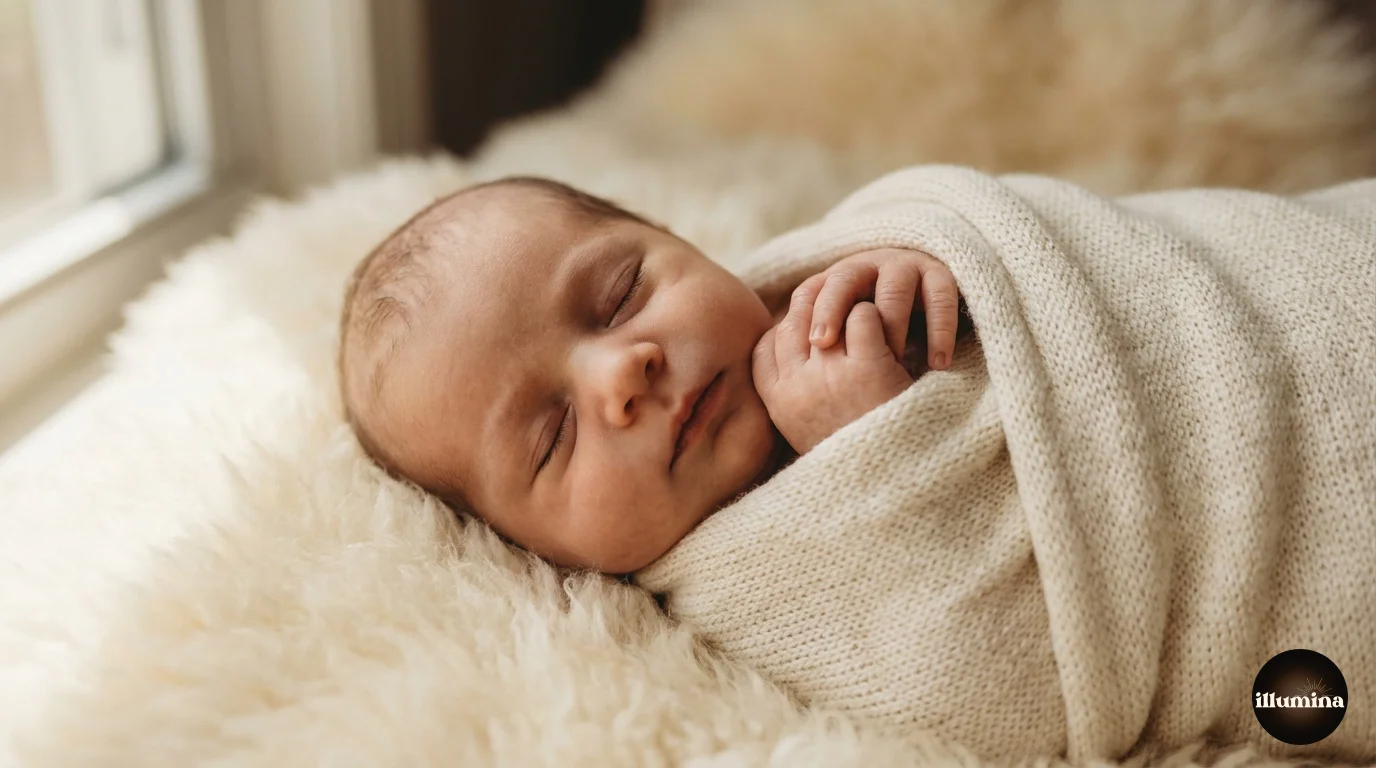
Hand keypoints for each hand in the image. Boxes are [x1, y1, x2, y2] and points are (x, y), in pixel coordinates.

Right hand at [752, 286, 912, 454]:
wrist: (891, 484)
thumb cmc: (855, 457)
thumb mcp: (806, 433)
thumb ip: (795, 397)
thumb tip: (794, 361)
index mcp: (779, 403)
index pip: (763, 348)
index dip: (782, 329)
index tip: (805, 329)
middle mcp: (798, 386)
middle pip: (792, 322)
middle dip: (812, 305)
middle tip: (837, 301)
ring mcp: (831, 375)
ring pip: (828, 313)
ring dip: (847, 308)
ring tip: (866, 316)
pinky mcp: (868, 368)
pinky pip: (862, 317)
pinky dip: (875, 316)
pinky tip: (888, 334)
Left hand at [798, 248, 960, 370]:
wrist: (931, 322)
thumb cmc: (878, 346)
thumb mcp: (844, 344)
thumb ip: (813, 344)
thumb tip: (775, 359)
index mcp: (835, 283)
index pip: (811, 291)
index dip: (811, 313)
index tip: (815, 345)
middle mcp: (865, 268)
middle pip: (842, 281)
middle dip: (834, 311)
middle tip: (832, 345)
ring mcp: (904, 267)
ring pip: (892, 288)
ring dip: (894, 326)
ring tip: (897, 364)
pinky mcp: (940, 274)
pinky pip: (940, 296)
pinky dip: (941, 330)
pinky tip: (939, 362)